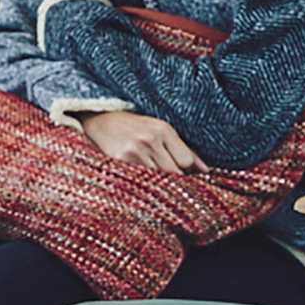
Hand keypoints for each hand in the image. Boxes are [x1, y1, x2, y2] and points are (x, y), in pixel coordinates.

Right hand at [78, 111, 207, 173]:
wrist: (98, 119)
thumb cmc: (133, 126)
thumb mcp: (160, 130)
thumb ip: (183, 149)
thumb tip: (206, 171)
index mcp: (163, 129)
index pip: (186, 161)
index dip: (187, 173)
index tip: (183, 178)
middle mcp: (150, 139)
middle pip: (173, 172)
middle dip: (173, 180)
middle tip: (168, 185)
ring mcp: (133, 150)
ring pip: (157, 179)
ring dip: (157, 185)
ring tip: (153, 184)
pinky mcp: (118, 160)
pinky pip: (139, 179)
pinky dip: (142, 183)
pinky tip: (139, 182)